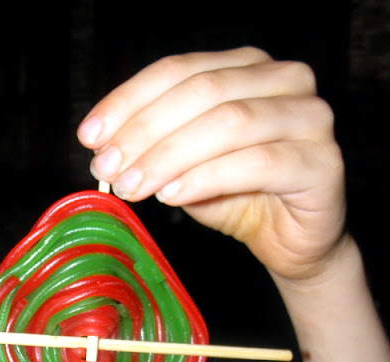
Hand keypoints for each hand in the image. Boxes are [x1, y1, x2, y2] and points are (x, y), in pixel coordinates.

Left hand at [77, 47, 346, 280]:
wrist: (294, 242)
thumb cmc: (239, 197)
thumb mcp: (186, 167)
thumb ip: (156, 148)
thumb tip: (104, 147)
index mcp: (248, 69)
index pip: (179, 70)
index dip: (129, 100)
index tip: (90, 135)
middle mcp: (284, 81)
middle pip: (202, 92)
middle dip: (144, 130)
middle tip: (106, 167)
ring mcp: (310, 118)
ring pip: (228, 123)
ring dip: (168, 156)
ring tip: (132, 186)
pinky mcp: (323, 162)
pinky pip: (257, 163)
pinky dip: (205, 178)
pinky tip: (171, 196)